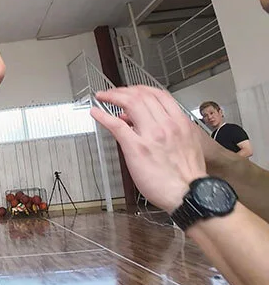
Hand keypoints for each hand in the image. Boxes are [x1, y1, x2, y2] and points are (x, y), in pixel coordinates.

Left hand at [90, 85, 206, 212]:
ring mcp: (151, 135)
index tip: (132, 90)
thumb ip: (170, 130)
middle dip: (124, 90)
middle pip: (142, 95)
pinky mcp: (136, 148)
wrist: (190, 194)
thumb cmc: (188, 176)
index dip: (141, 89)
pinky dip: (103, 116)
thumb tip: (148, 122)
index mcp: (180, 122)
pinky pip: (116, 125)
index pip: (159, 95)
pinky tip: (96, 113)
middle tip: (113, 93)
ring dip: (113, 97)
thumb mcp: (187, 144)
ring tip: (103, 97)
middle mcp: (166, 124)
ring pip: (130, 103)